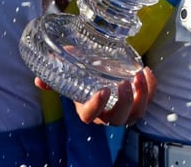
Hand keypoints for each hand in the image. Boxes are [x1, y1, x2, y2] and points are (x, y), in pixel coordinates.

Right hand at [35, 68, 156, 125]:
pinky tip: (147, 71)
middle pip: (118, 119)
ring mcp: (126, 111)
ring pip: (137, 113)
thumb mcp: (69, 78)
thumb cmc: (83, 80)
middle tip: (124, 82)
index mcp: (89, 110)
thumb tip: (39, 79)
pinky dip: (151, 88)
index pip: (91, 116)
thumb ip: (54, 79)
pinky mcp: (139, 102)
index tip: (102, 91)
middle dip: (124, 102)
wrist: (100, 78)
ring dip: (142, 95)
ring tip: (140, 74)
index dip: (96, 106)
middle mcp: (108, 115)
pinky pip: (149, 101)